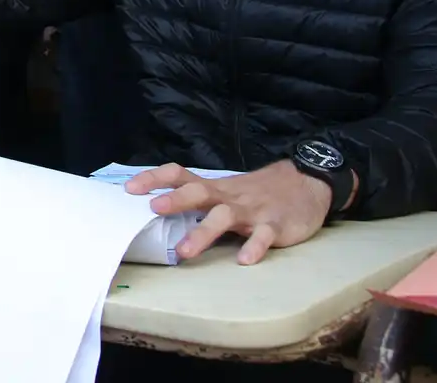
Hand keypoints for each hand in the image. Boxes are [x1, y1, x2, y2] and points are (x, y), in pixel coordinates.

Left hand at [124, 161, 332, 264]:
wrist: (307, 182)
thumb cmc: (258, 191)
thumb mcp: (226, 190)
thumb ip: (198, 198)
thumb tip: (158, 207)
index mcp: (215, 188)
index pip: (179, 174)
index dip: (155, 178)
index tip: (129, 188)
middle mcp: (229, 197)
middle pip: (200, 193)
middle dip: (176, 200)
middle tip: (153, 208)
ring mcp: (252, 211)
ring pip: (225, 218)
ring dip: (204, 233)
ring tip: (185, 252)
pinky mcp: (275, 225)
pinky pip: (263, 236)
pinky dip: (254, 247)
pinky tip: (244, 260)